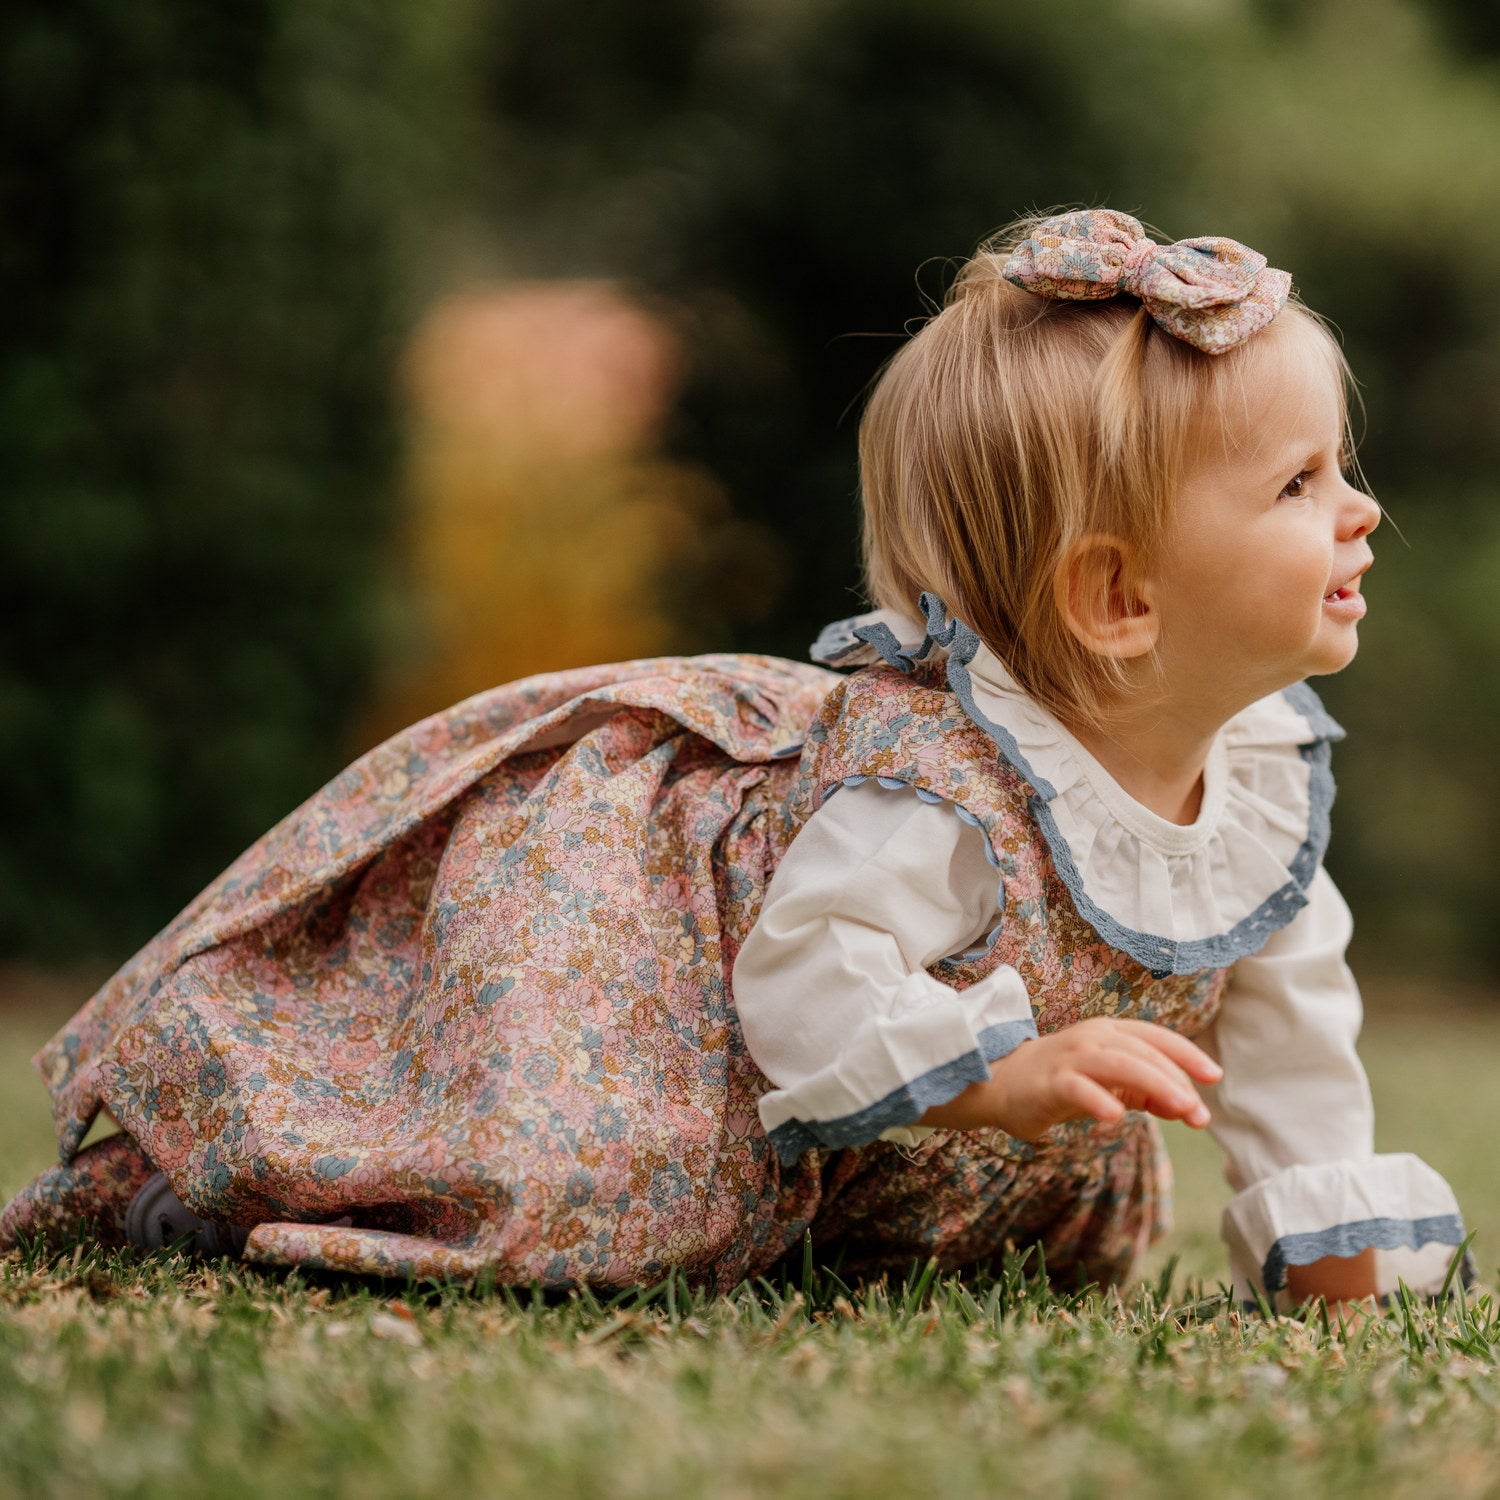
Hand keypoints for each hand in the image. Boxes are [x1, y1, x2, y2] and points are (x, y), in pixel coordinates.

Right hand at [917, 1017, 1222, 1138]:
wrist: (1000, 1084)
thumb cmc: (1060, 1083)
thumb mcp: (1109, 1085)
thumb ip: (1145, 1092)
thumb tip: (1188, 1106)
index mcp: (1109, 1033)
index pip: (1156, 1038)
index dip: (1187, 1054)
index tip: (1214, 1077)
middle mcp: (1092, 1038)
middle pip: (1143, 1052)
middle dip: (1177, 1080)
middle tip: (1201, 1113)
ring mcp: (1070, 1057)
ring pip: (1119, 1063)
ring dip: (1154, 1084)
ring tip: (1181, 1108)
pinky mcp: (1049, 1081)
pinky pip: (1078, 1088)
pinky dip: (1098, 1100)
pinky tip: (1116, 1118)